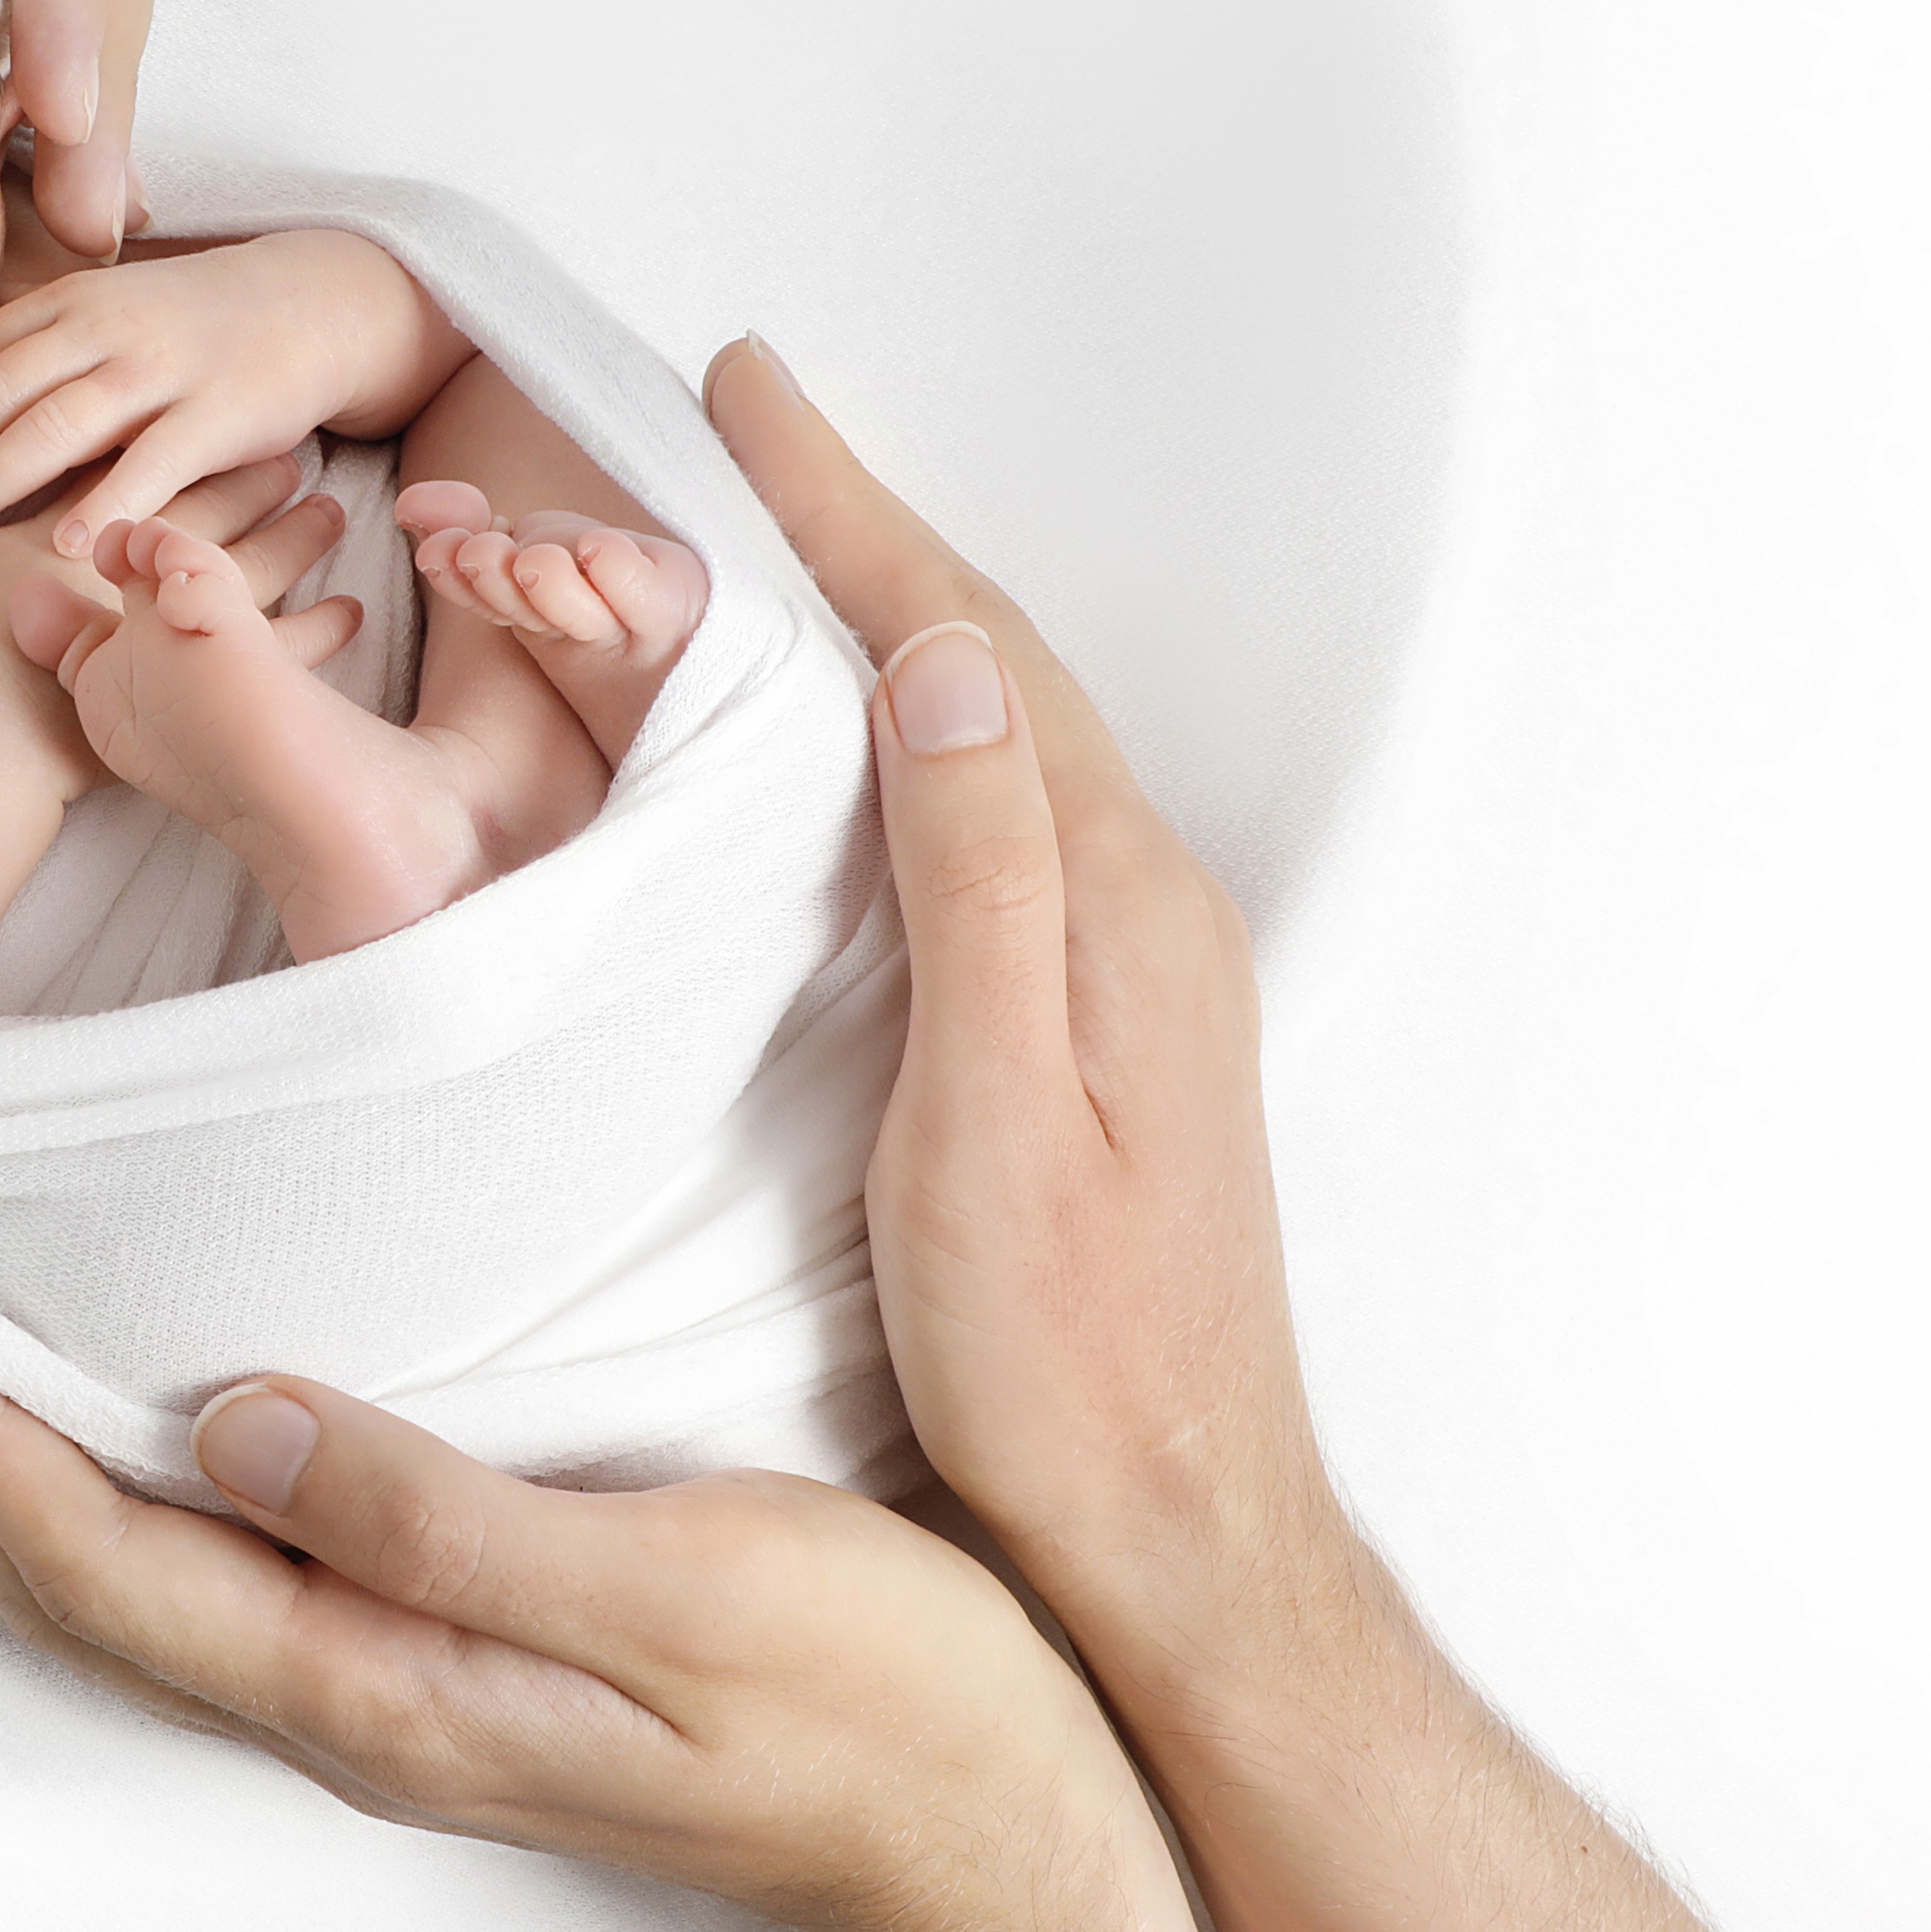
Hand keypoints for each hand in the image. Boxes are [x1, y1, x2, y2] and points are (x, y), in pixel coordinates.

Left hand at [0, 237, 424, 558]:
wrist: (312, 303)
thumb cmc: (192, 326)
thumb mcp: (107, 312)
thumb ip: (41, 348)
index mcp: (73, 300)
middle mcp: (107, 327)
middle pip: (0, 390)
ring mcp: (163, 368)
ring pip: (59, 423)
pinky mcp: (219, 412)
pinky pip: (153, 462)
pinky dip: (107, 500)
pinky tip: (68, 544)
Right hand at [0, 445, 351, 787]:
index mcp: (102, 511)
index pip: (162, 455)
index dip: (196, 433)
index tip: (229, 411)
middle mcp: (155, 553)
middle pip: (222, 499)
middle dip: (259, 473)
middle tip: (297, 452)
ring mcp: (189, 614)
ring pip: (263, 563)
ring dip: (300, 538)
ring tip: (333, 516)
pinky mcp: (212, 673)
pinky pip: (287, 650)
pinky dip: (319, 630)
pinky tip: (349, 614)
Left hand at [0, 1268, 1299, 1931]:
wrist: (1002, 1847)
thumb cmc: (884, 1711)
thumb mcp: (681, 1588)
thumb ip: (450, 1518)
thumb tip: (243, 1418)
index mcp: (388, 1685)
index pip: (96, 1554)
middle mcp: (357, 1702)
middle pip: (66, 1573)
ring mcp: (396, 1688)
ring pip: (125, 1569)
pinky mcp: (449, 1651)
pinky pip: (212, 1560)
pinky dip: (108, 1471)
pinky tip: (107, 1399)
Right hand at [703, 338, 1355, 1712]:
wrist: (1183, 1534)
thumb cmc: (1070, 1366)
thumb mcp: (997, 1123)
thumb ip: (980, 885)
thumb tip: (939, 668)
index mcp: (1115, 908)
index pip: (958, 653)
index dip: (845, 514)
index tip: (747, 397)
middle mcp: (1145, 908)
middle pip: (985, 663)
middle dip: (860, 528)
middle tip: (748, 419)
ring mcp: (1135, 966)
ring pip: (993, 731)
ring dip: (886, 616)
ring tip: (787, 532)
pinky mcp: (1106, 1024)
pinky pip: (998, 810)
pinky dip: (914, 728)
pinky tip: (865, 740)